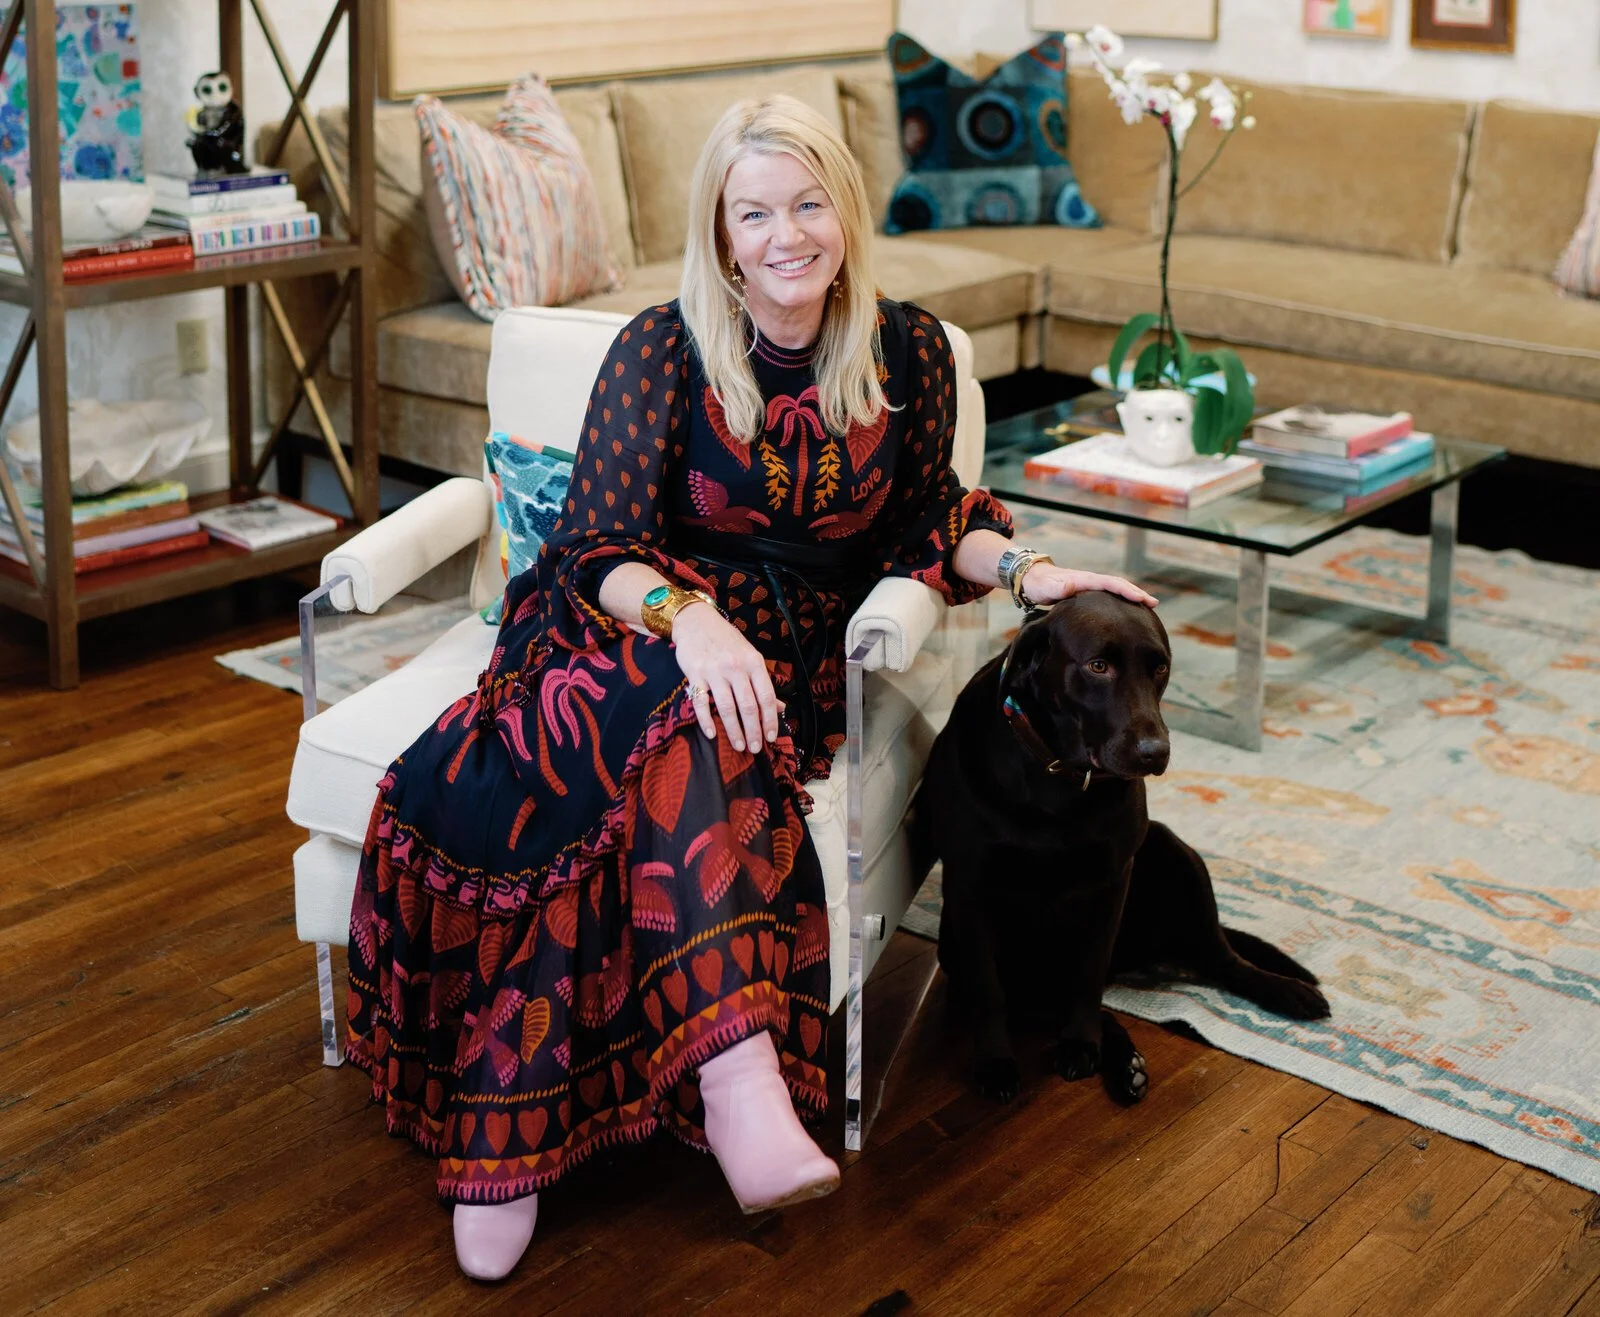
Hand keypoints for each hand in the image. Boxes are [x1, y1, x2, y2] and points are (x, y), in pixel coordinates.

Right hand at [669, 602, 779, 751]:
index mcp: (753, 662)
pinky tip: (711, 733)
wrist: (696, 621)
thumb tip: (779, 707)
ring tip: (739, 746)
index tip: (772, 737)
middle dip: (753, 730)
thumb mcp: (749, 656)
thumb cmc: (726, 641)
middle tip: (755, 748)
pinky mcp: (695, 674)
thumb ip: (762, 682)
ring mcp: (714, 671)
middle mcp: (736, 667)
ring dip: (734, 730)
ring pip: (726, 707)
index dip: (770, 719)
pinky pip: (700, 702)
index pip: (766, 696)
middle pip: (748, 705)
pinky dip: (706, 720)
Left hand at [1020, 563, 1157, 608]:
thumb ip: (1057, 588)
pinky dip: (1123, 600)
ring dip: (1133, 596)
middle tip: (1154, 604)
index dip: (1126, 590)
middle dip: (1137, 593)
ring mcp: (1092, 586)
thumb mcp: (1046, 587)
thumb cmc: (1040, 585)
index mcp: (1085, 580)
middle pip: (1119, 585)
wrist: (1034, 579)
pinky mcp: (1090, 593)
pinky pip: (1111, 596)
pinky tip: (1131, 610)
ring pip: (1117, 590)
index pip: (1111, 583)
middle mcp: (1092, 581)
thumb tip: (1070, 587)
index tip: (1141, 598)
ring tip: (1150, 607)